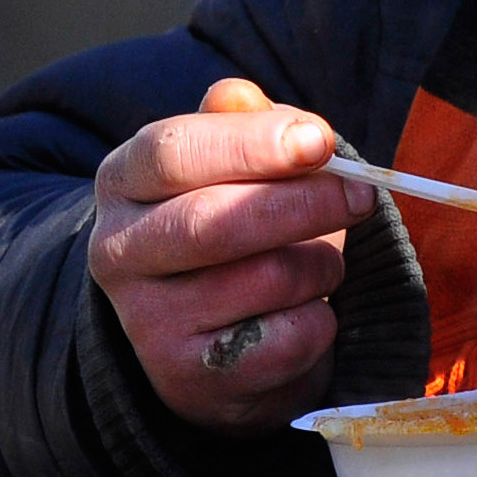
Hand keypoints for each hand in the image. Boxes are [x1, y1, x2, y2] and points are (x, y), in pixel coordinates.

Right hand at [89, 75, 377, 430]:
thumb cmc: (227, 228)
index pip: (172, 153)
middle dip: (303, 204)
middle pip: (213, 221)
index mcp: (122, 183)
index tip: (319, 141)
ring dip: (320, 265)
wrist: (204, 340)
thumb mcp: (228, 165)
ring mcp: (149, 323)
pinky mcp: (191, 379)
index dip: (250, 143)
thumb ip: (241, 124)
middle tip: (358, 195)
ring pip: (263, 281)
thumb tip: (240, 97)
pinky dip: (319, 321)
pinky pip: (286, 341)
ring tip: (322, 262)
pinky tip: (307, 313)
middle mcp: (118, 253)